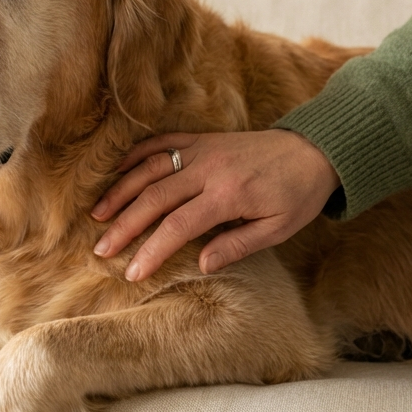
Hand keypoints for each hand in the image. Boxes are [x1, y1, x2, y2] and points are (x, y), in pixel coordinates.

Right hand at [90, 130, 339, 280]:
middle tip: (102, 250)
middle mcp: (209, 169)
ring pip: (150, 168)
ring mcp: (203, 150)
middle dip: (124, 226)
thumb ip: (237, 245)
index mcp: (229, 195)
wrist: (313, 151)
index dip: (151, 250)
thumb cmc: (297, 196)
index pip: (178, 226)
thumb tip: (200, 265)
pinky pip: (161, 142)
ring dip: (121, 191)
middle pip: (155, 198)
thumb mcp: (277, 229)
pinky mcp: (201, 139)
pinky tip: (118, 171)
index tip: (133, 273)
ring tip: (98, 214)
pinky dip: (137, 155)